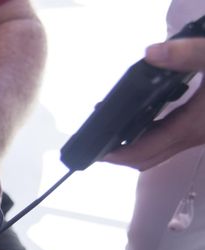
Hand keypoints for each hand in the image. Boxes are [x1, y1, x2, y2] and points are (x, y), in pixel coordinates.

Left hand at [105, 37, 204, 169]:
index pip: (144, 152)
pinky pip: (175, 140)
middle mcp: (197, 137)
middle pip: (149, 159)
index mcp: (193, 125)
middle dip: (121, 155)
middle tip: (97, 142)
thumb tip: (150, 53)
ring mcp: (203, 136)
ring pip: (162, 152)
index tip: (93, 151)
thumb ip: (187, 55)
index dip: (116, 155)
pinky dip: (154, 135)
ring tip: (114, 130)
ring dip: (137, 145)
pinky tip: (144, 118)